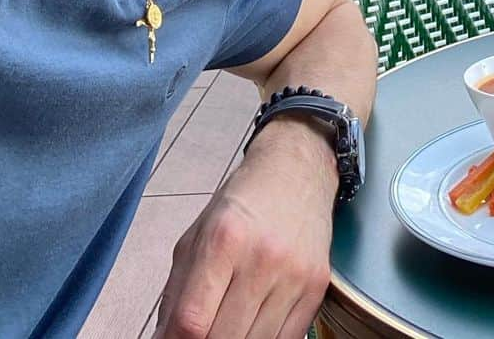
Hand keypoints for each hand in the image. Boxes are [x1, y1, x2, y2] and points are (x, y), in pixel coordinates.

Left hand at [153, 123, 335, 337]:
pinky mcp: (317, 287)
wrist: (298, 171)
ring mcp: (294, 274)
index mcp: (224, 238)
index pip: (191, 321)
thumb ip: (176, 293)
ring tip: (227, 322)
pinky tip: (252, 325)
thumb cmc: (244, 202)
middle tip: (200, 329)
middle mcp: (263, 257)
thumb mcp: (197, 236)